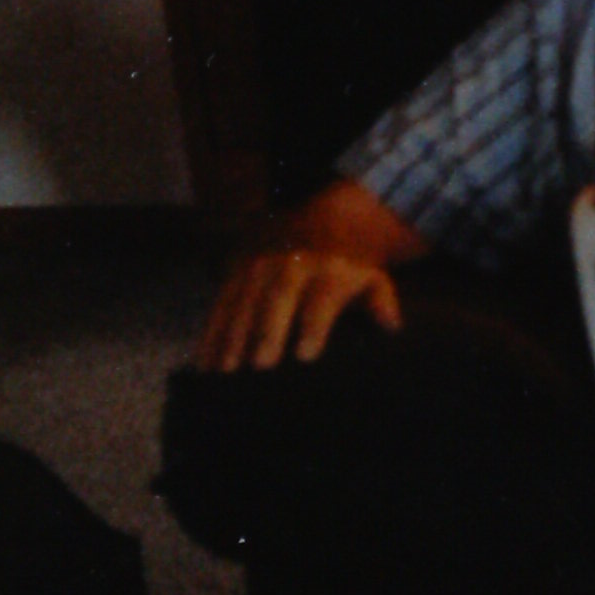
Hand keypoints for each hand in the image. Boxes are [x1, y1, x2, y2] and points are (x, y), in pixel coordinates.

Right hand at [197, 245, 404, 369]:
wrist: (322, 218)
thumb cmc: (350, 265)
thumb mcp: (372, 277)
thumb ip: (380, 301)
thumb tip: (391, 325)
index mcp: (328, 270)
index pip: (321, 299)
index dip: (313, 325)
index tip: (305, 355)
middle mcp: (290, 265)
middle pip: (276, 300)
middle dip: (264, 333)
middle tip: (255, 369)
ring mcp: (259, 265)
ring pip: (242, 302)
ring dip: (230, 338)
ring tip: (222, 376)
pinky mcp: (235, 269)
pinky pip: (220, 302)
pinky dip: (210, 333)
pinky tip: (203, 363)